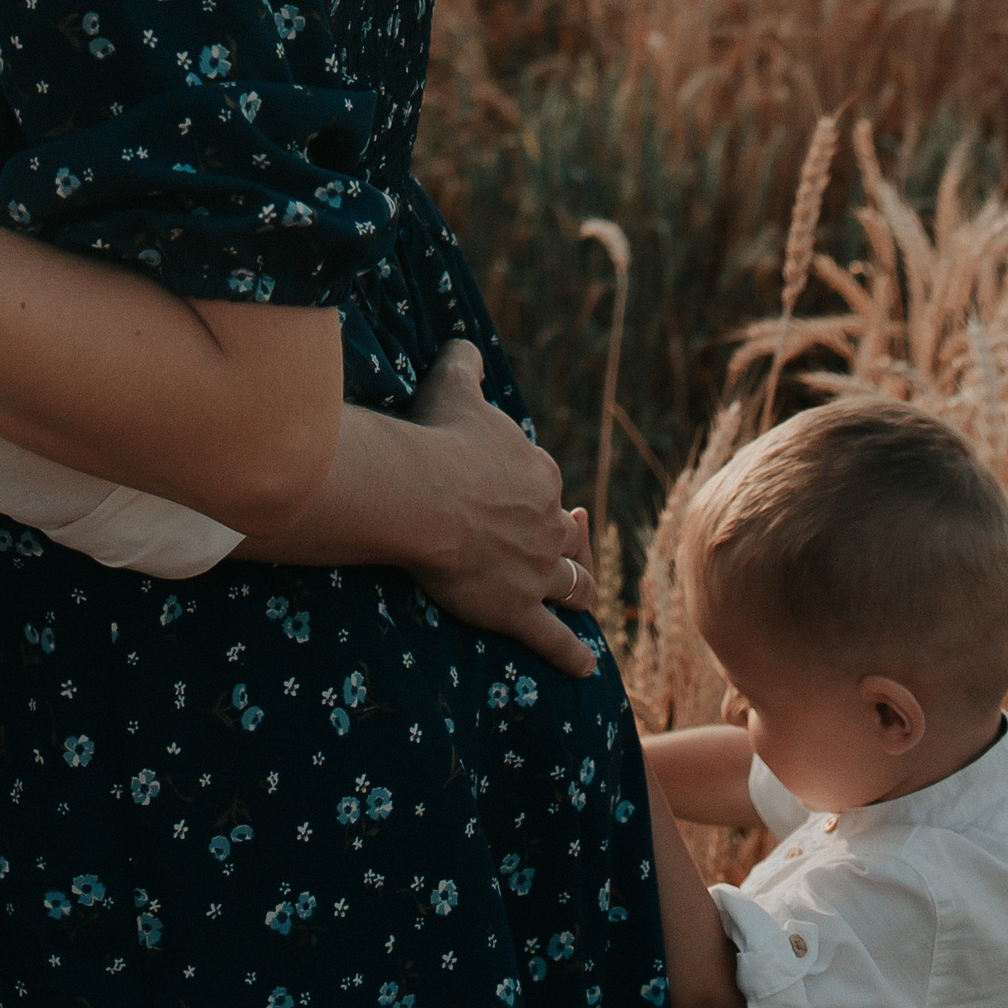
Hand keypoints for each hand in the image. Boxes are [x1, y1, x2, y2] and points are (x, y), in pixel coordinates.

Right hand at [401, 340, 598, 676]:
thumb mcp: (454, 385)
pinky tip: (585, 666)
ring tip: (581, 601)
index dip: (527, 491)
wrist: (422, 495)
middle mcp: (548, 523)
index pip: (542, 485)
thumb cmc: (436, 437)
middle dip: (564, 545)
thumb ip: (465, 361)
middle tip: (558, 550)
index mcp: (539, 473)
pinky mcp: (518, 610)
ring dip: (577, 593)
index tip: (511, 494)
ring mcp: (538, 571)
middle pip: (565, 538)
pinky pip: (554, 639)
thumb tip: (466, 342)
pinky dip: (572, 654)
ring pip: (571, 587)